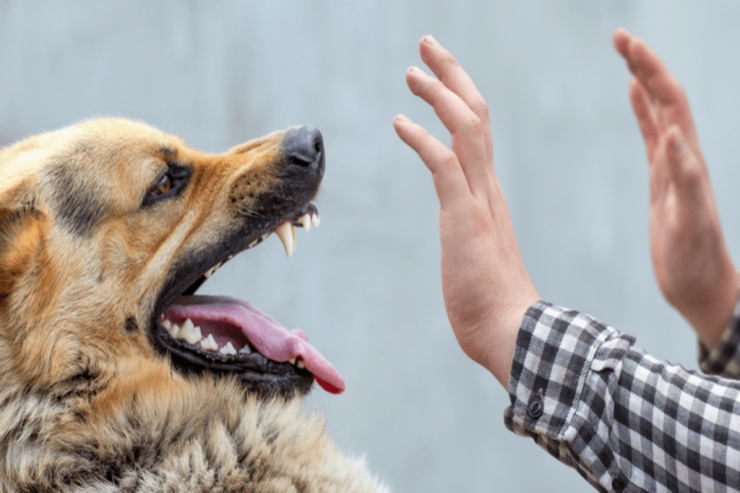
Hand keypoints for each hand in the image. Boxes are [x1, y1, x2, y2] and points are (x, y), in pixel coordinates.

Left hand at [394, 36, 538, 386]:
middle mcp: (488, 189)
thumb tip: (465, 242)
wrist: (511, 333)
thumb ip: (471, 238)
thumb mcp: (477, 258)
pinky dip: (422, 138)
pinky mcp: (464, 217)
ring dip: (439, 95)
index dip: (459, 98)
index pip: (477, 133)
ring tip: (411, 71)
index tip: (439, 78)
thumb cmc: (493, 305)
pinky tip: (399, 122)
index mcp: (489, 195)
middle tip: (428, 47)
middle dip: (452, 76)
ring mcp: (479, 201)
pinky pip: (444, 165)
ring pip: (466, 128)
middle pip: (475, 115)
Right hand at [614, 28, 737, 346]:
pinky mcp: (662, 179)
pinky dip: (641, 111)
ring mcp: (673, 166)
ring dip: (643, 80)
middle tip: (618, 37)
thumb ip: (684, 178)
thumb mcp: (689, 223)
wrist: (702, 286)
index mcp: (689, 160)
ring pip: (658, 111)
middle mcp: (683, 155)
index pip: (670, 102)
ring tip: (624, 55)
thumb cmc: (696, 261)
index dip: (650, 70)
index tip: (627, 45)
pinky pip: (651, 135)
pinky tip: (632, 98)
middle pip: (664, 97)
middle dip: (644, 63)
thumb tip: (673, 133)